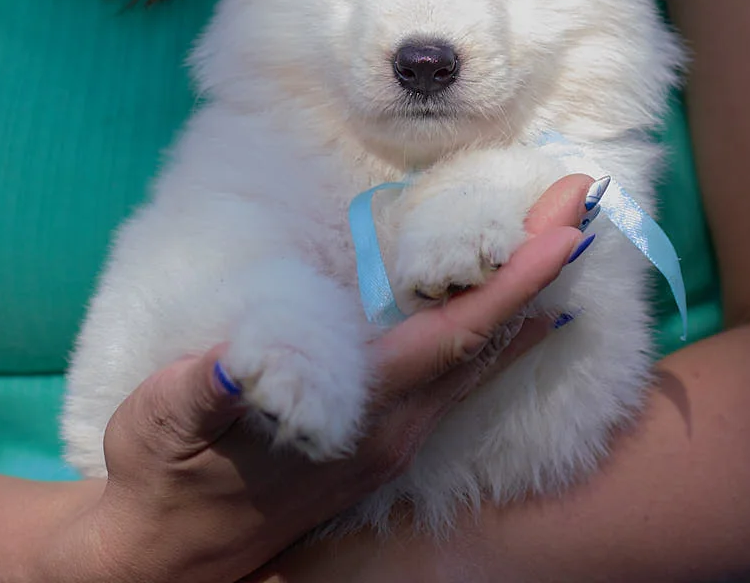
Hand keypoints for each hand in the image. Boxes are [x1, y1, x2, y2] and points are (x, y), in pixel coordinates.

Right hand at [75, 173, 592, 582]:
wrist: (164, 559)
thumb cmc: (163, 477)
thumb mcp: (167, 424)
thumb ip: (210, 391)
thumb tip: (243, 367)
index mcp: (356, 417)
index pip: (453, 340)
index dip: (510, 286)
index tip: (561, 235)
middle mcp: (393, 433)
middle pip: (486, 343)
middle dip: (541, 272)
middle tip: (586, 201)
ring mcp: (392, 443)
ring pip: (478, 363)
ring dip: (525, 299)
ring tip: (567, 240)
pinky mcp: (381, 445)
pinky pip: (456, 378)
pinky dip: (492, 332)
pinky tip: (514, 315)